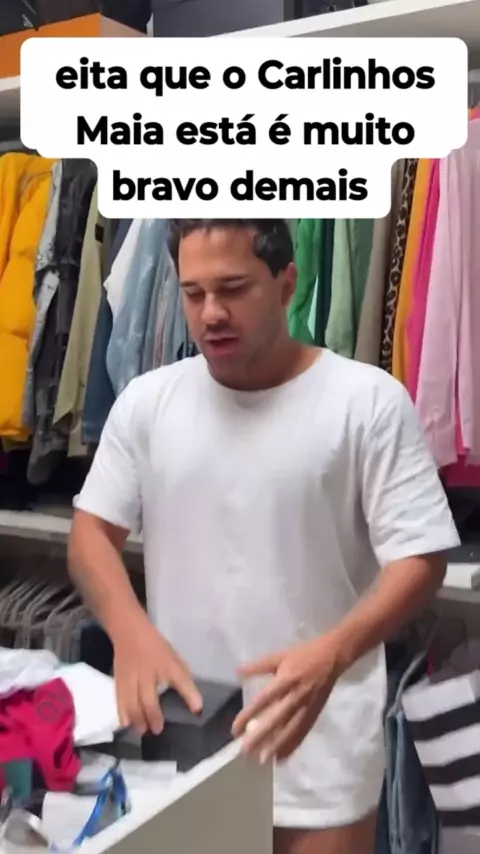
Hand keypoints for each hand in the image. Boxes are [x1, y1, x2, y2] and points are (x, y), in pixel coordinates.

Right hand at [113, 615, 202, 734]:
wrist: (129, 631)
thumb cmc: (156, 647)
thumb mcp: (174, 657)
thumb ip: (182, 677)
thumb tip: (194, 702)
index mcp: (166, 662)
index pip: (180, 678)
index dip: (189, 694)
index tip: (197, 709)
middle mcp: (148, 671)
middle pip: (149, 698)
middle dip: (153, 715)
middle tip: (157, 730)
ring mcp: (131, 676)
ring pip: (132, 702)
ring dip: (137, 719)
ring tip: (143, 730)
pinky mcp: (119, 679)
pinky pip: (119, 699)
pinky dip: (122, 713)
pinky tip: (126, 724)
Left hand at [232, 636, 340, 762]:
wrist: (333, 657)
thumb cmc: (304, 654)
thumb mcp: (279, 656)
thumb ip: (258, 666)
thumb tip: (236, 672)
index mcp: (286, 679)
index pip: (264, 700)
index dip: (249, 715)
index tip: (235, 730)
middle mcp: (296, 696)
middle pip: (277, 720)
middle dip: (261, 736)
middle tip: (245, 751)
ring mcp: (307, 707)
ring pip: (290, 730)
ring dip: (276, 746)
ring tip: (262, 760)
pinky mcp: (315, 714)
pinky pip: (302, 733)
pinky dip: (292, 746)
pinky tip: (281, 758)